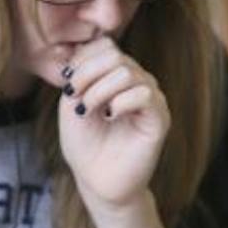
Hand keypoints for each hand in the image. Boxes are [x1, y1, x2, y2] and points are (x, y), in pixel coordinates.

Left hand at [59, 38, 170, 215]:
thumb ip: (77, 75)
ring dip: (99, 90)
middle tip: (75, 97)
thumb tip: (82, 51)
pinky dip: (121, 102)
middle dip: (87, 73)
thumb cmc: (84, 144)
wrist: (97, 181)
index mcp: (116, 75)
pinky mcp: (160, 118)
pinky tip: (110, 116)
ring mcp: (151, 98)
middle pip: (115, 55)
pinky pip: (145, 94)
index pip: (105, 46)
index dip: (83, 60)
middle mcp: (137, 81)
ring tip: (89, 111)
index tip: (68, 85)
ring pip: (128, 72)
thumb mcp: (71, 104)